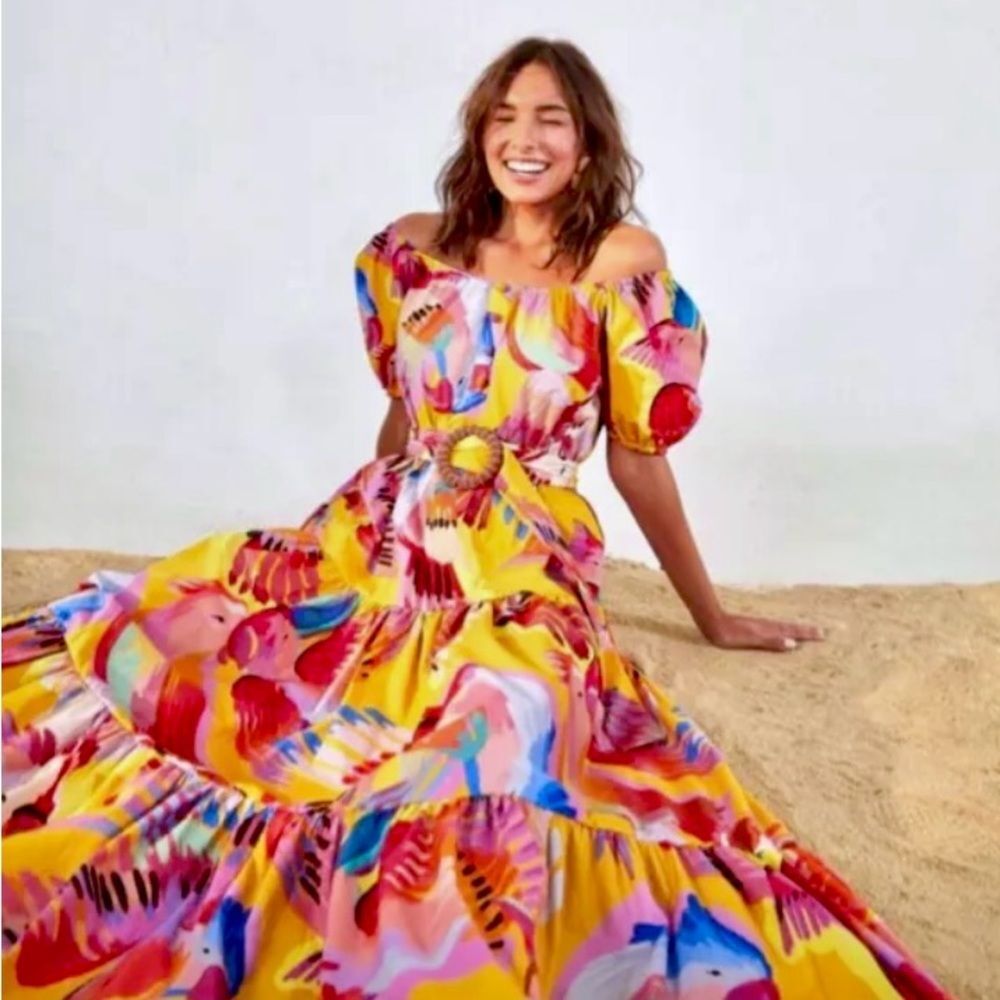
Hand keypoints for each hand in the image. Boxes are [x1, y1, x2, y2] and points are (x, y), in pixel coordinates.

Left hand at [701, 611, 825, 652]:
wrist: (711, 621)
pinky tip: (780, 632)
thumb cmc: (728, 634)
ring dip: (795, 629)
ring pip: (782, 627)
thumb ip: (770, 642)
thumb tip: (793, 644)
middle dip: (806, 631)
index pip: (792, 632)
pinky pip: (773, 628)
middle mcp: (766, 626)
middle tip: (822, 632)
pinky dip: (782, 630)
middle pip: (790, 628)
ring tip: (806, 631)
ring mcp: (759, 625)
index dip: (807, 634)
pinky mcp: (751, 627)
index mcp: (768, 630)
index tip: (823, 634)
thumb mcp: (750, 640)